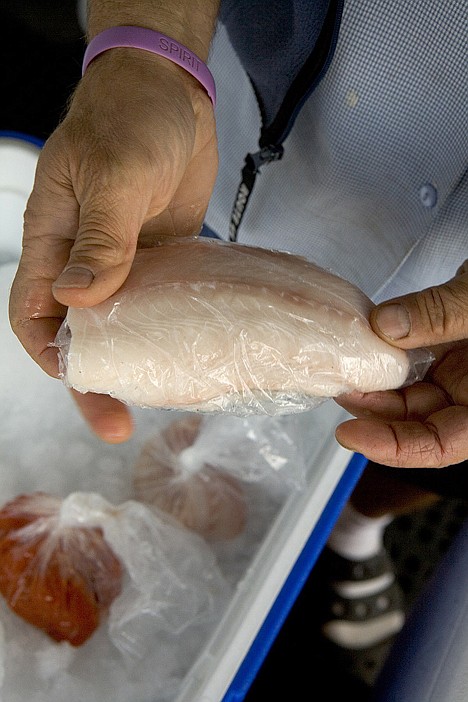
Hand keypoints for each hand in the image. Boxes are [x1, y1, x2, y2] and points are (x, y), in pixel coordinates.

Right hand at [8, 50, 217, 441]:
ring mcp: (127, 260)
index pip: (34, 311)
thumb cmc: (129, 119)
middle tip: (121, 423)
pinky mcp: (164, 256)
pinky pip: (165, 301)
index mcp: (54, 241)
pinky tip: (194, 354)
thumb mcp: (113, 174)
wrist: (173, 91)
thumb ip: (100, 236)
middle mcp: (85, 258)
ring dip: (140, 361)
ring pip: (126, 324)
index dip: (49, 352)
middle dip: (96, 378)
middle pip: (82, 332)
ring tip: (165, 399)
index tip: (76, 382)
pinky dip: (174, 328)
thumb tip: (79, 300)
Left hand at [335, 261, 467, 467]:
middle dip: (375, 411)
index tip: (351, 435)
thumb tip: (387, 325)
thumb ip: (442, 313)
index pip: (443, 444)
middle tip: (342, 389)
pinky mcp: (446, 346)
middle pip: (419, 421)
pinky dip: (385, 355)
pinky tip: (364, 346)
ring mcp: (460, 370)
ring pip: (409, 393)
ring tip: (346, 367)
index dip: (395, 448)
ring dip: (375, 385)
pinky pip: (410, 360)